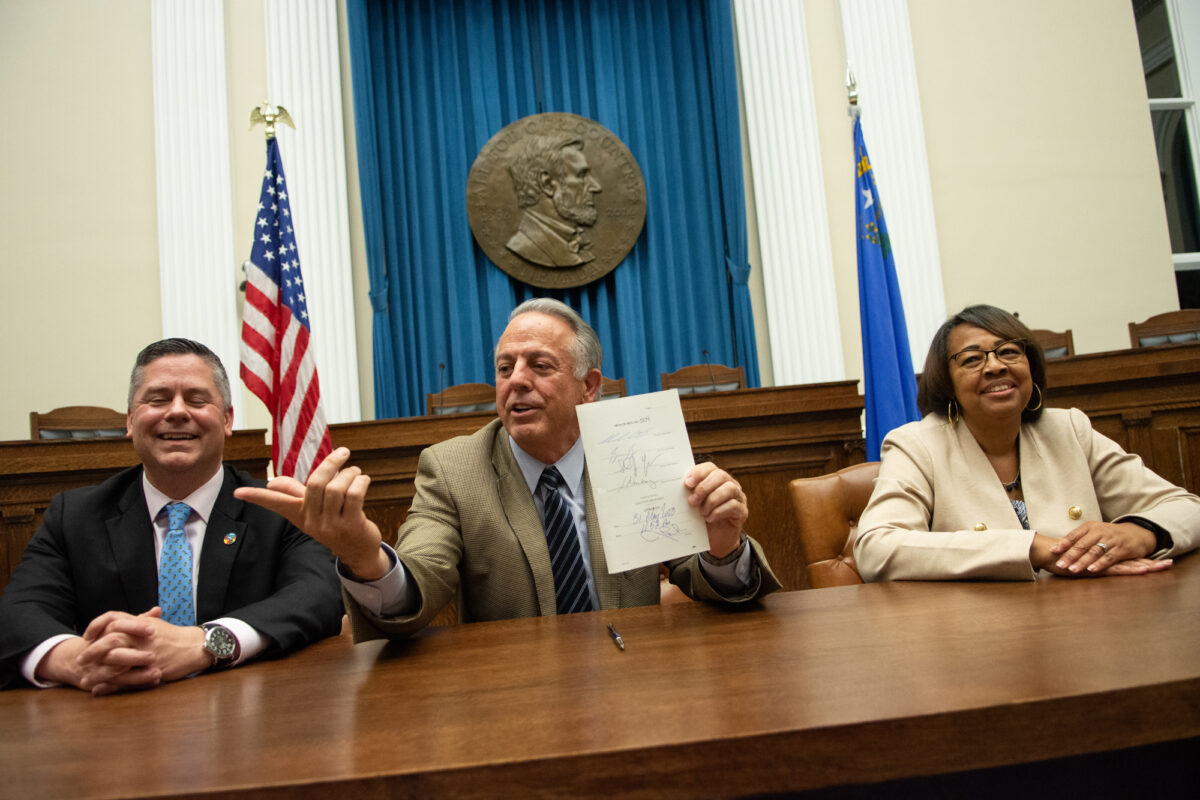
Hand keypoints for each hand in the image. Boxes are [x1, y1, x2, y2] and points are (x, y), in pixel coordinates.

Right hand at [35, 632, 157, 693]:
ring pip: (115, 671)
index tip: (152, 630)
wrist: (76, 661)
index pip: (116, 625)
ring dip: (138, 675)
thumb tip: (157, 610)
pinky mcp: (98, 683)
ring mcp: (97, 667)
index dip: (135, 627)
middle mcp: (99, 649)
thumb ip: (139, 621)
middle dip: (135, 654)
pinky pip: (115, 686)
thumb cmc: (105, 642)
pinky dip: (133, 685)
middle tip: (154, 657)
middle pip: (114, 648)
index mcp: (105, 632)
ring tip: (158, 674)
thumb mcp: (118, 630)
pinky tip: (151, 684)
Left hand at [75, 607, 208, 695]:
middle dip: (92, 651)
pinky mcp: (151, 669)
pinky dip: (111, 685)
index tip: (86, 636)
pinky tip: (99, 690)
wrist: (195, 647)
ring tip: (84, 680)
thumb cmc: (174, 637)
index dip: (96, 625)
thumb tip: (116, 623)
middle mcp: (142, 636)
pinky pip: (127, 678)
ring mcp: (146, 652)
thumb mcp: (154, 625)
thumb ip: (135, 623)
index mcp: (141, 624)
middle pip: (110, 639)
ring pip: (116, 661)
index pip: (112, 618)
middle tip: (80, 660)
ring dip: (97, 672)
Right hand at [234, 447, 388, 579]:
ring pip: (337, 488)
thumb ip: (293, 493)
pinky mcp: (352, 524)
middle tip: (342, 453)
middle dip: (330, 464)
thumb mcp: (311, 510)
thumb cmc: (333, 523)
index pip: (276, 504)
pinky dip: (360, 482)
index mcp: (299, 515)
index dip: (257, 497)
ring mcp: (332, 525)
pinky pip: (354, 495)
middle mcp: (313, 521)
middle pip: (316, 484)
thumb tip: (270, 482)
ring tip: (355, 472)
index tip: (238, 493)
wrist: (357, 551)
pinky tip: (363, 480)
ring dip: (350, 473)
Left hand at [684, 462, 747, 557]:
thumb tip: (680, 487)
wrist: (714, 540)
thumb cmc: (702, 519)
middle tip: (692, 501)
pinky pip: (733, 505)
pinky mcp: (742, 512)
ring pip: (729, 489)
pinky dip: (718, 511)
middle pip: (721, 475)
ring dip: (712, 500)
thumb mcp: (694, 505)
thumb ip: (690, 494)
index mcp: (716, 479)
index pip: (710, 468)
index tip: (687, 483)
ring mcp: (738, 497)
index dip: (698, 473)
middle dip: (704, 487)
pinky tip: (709, 518)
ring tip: (702, 512)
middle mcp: (729, 485)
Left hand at [1048, 521, 1157, 573]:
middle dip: (1070, 555)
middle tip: (1059, 564)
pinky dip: (1100, 563)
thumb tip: (1056, 543)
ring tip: (1072, 569)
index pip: (1074, 535)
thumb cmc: (1110, 535)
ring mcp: (1112, 540)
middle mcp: (1100, 532)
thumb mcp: (1094, 533)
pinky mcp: (1122, 549)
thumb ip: (1078, 539)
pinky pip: (1109, 557)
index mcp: (1090, 527)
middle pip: (1082, 544)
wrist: (1137, 533)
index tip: (1051, 551)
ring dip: (1083, 561)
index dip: (1063, 543)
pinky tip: (1092, 570)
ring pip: (1095, 551)